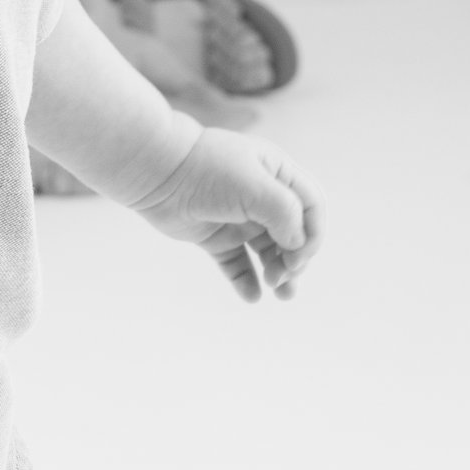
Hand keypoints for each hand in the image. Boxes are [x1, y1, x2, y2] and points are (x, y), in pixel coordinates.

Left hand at [138, 125, 323, 304]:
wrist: (157, 173)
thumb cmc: (209, 171)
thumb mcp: (257, 186)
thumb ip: (286, 213)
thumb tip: (297, 244)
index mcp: (278, 175)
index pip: (312, 208)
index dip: (312, 236)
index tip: (297, 257)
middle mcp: (261, 198)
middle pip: (293, 236)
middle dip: (294, 260)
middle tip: (281, 279)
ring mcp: (238, 219)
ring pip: (268, 253)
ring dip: (278, 274)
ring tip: (279, 294)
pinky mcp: (216, 238)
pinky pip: (238, 264)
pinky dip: (247, 281)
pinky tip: (252, 297)